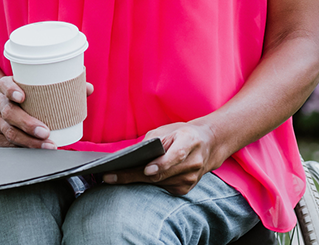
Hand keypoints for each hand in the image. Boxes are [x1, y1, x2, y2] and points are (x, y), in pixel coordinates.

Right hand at [0, 75, 93, 148]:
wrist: (4, 108)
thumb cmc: (28, 98)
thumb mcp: (38, 89)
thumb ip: (64, 87)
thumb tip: (88, 88)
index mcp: (7, 87)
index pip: (4, 85)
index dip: (11, 90)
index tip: (22, 96)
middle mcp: (0, 103)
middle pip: (9, 113)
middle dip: (27, 123)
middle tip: (45, 131)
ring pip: (10, 132)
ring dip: (29, 141)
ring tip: (48, 145)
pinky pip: (9, 145)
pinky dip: (24, 149)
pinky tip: (37, 153)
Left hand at [101, 121, 219, 194]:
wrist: (208, 145)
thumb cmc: (182, 134)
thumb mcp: (167, 130)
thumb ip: (151, 141)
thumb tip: (129, 154)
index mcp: (190, 141)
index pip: (176, 155)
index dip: (162, 164)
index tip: (146, 170)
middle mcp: (193, 163)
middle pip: (161, 174)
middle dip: (133, 175)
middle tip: (110, 176)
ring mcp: (190, 178)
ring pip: (158, 183)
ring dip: (135, 181)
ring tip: (113, 177)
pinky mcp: (185, 189)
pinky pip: (161, 188)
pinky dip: (145, 184)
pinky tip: (129, 180)